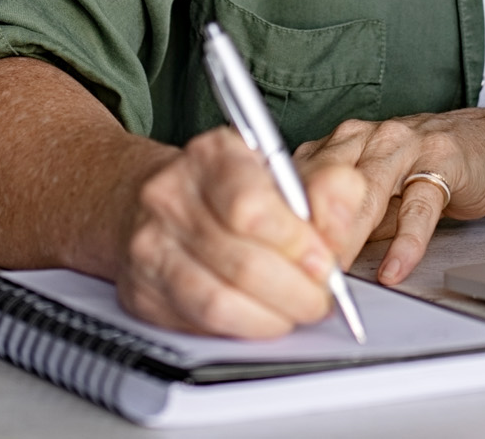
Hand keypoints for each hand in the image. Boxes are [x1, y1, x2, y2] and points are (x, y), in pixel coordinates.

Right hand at [112, 126, 368, 337]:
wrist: (155, 199)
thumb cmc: (230, 185)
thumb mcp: (283, 169)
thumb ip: (326, 189)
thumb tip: (342, 227)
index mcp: (212, 155)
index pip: (251, 207)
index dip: (296, 244)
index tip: (326, 262)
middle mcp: (171, 197)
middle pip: (240, 262)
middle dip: (295, 290)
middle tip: (321, 297)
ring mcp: (150, 246)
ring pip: (217, 301)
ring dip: (271, 316)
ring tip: (297, 310)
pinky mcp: (142, 291)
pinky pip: (198, 324)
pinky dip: (241, 329)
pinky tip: (264, 318)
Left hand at [295, 106, 484, 284]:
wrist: (484, 145)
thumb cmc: (420, 172)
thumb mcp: (369, 197)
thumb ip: (335, 222)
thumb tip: (297, 266)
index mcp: (339, 144)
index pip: (298, 180)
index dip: (283, 222)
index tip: (272, 261)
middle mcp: (368, 137)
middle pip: (326, 181)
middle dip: (310, 231)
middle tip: (299, 273)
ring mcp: (406, 145)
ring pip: (367, 189)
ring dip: (349, 234)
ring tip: (337, 272)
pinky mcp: (444, 162)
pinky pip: (420, 205)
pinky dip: (406, 242)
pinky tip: (395, 267)